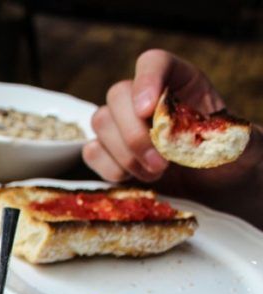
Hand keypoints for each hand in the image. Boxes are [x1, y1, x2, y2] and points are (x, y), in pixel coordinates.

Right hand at [83, 49, 224, 182]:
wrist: (217, 188)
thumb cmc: (231, 159)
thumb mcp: (245, 144)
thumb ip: (231, 135)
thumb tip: (211, 130)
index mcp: (182, 83)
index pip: (154, 62)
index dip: (146, 80)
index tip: (148, 110)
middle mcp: (147, 98)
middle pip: (118, 94)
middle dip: (134, 133)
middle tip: (160, 164)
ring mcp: (124, 125)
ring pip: (101, 122)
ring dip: (125, 154)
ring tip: (155, 174)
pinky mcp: (110, 152)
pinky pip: (92, 152)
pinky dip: (111, 169)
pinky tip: (137, 178)